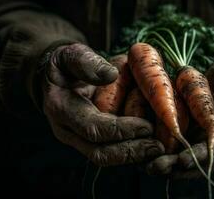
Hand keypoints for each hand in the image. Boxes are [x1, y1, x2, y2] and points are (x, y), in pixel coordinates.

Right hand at [41, 43, 163, 166]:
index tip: (146, 126)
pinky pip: (109, 152)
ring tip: (158, 149)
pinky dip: (131, 151)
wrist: (55, 79)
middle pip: (99, 152)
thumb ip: (86, 62)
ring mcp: (77, 139)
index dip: (121, 129)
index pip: (93, 128)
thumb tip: (110, 74)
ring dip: (133, 156)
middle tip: (157, 146)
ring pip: (105, 157)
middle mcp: (67, 130)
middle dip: (130, 151)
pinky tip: (149, 146)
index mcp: (62, 109)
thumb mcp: (71, 55)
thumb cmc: (66, 65)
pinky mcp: (88, 141)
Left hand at [146, 57, 213, 178]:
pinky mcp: (187, 131)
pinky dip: (160, 151)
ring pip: (184, 157)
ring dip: (166, 164)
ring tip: (146, 166)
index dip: (202, 155)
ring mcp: (200, 136)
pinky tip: (143, 155)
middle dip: (177, 166)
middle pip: (198, 159)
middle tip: (157, 167)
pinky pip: (174, 145)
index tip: (184, 160)